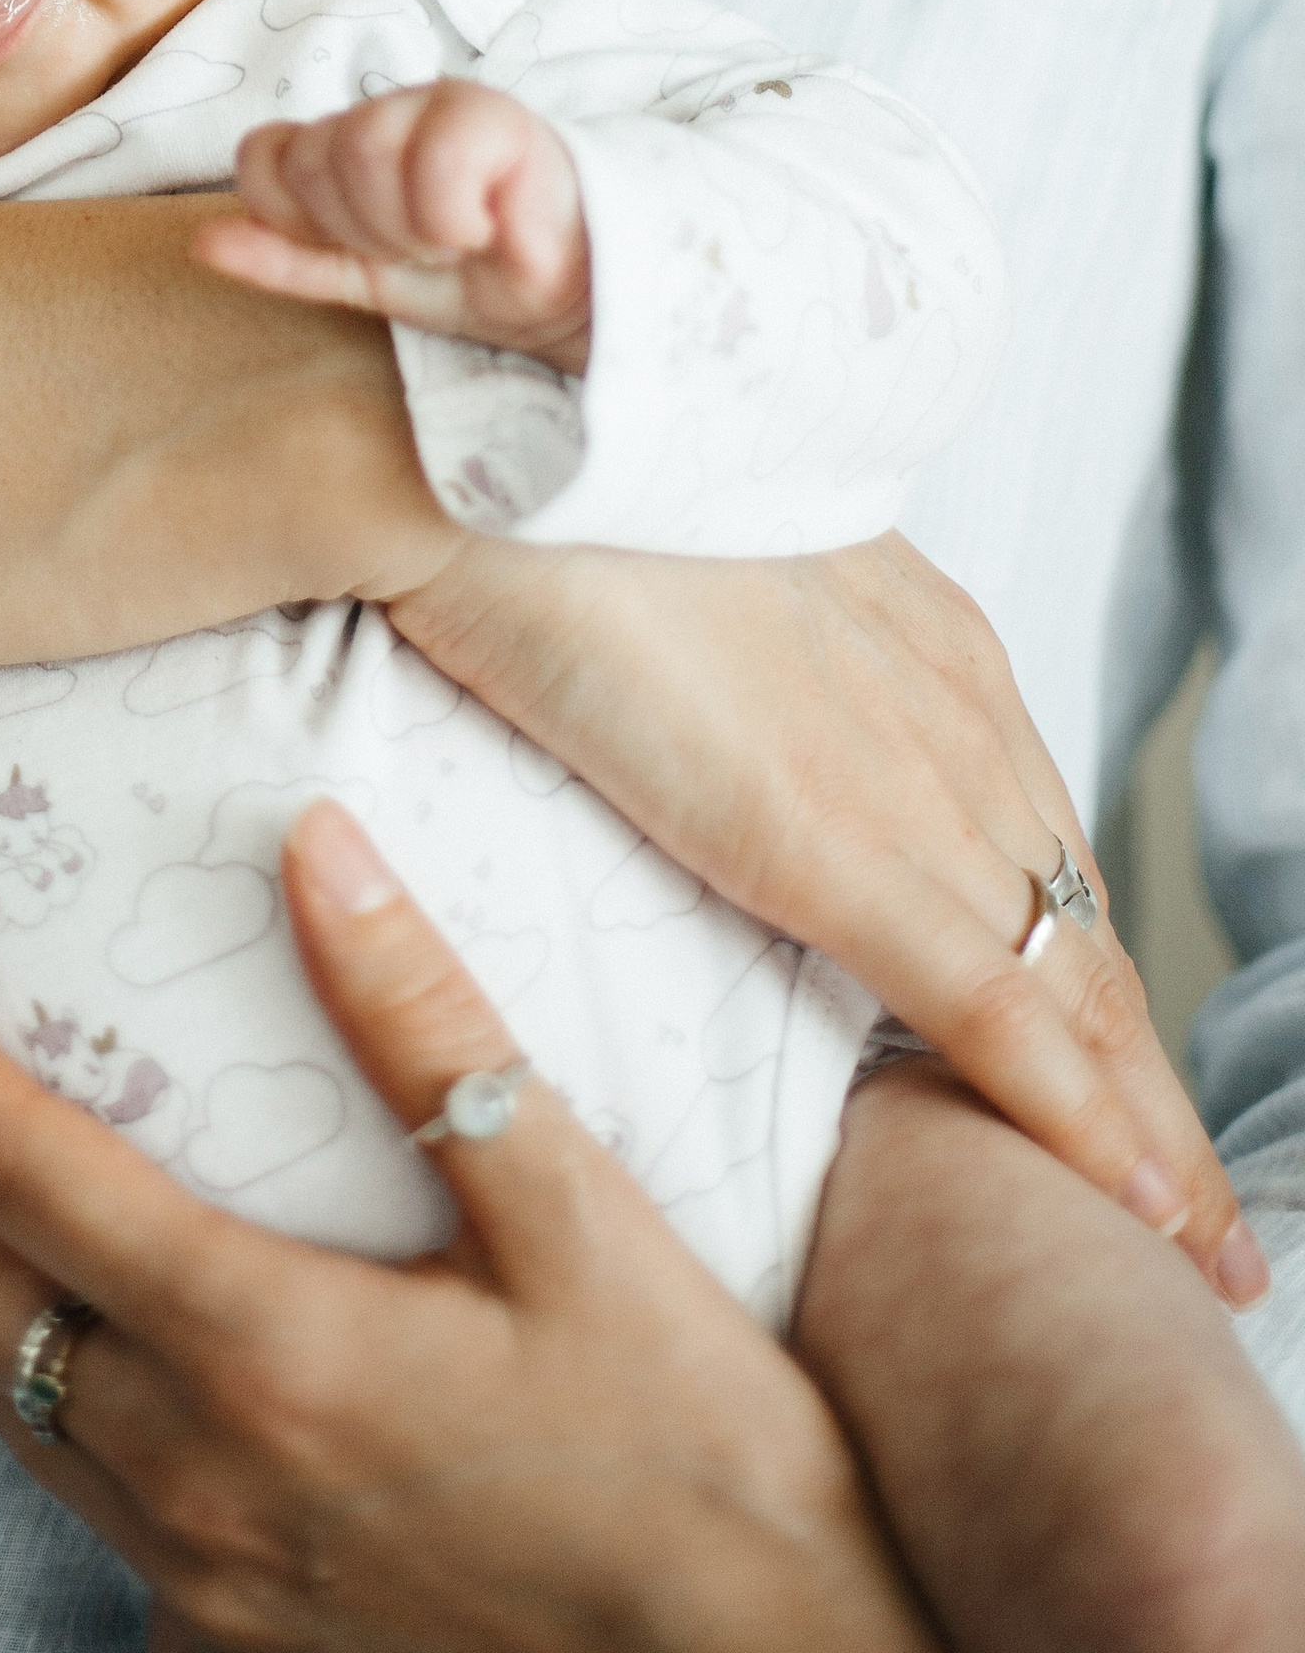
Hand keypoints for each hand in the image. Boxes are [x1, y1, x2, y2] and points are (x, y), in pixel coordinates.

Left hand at [0, 803, 937, 1650]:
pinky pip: (84, 1496)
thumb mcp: (588, 1226)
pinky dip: (22, 1390)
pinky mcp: (237, 1649)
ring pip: (2, 1397)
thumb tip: (311, 845)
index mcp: (268, 1355)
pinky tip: (26, 1340)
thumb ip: (433, 1038)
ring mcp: (205, 1583)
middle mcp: (199, 1477)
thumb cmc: (707, 1472)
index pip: (22, 1166)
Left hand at [195, 81, 590, 373]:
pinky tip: (491, 228)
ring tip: (459, 239)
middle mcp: (387, 111)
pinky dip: (458, 219)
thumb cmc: (476, 277)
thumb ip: (286, 259)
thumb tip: (202, 242)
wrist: (580, 294)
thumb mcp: (368, 281)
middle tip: (423, 250)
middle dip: (364, 229)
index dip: (296, 216)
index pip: (265, 155)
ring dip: (412, 226)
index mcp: (345, 142)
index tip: (355, 250)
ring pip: (365, 151)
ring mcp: (441, 105)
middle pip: (314, 158)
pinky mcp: (502, 117)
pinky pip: (440, 162)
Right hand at [387, 529, 1267, 1313]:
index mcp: (923, 634)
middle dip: (1142, 1068)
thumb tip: (714, 686)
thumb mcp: (701, 559)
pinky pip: (1001, 1017)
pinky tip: (1142, 1208)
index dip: (1082, 952)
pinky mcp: (845, 850)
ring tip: (1198, 1242)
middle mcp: (954, 707)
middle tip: (1196, 1200)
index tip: (1118, 1051)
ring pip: (1076, 990)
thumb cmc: (556, 486)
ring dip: (1146, 1128)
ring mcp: (911, 781)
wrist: (492, 448)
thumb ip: (747, 640)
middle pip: (1079, 924)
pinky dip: (1086, 1125)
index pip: (1036, 833)